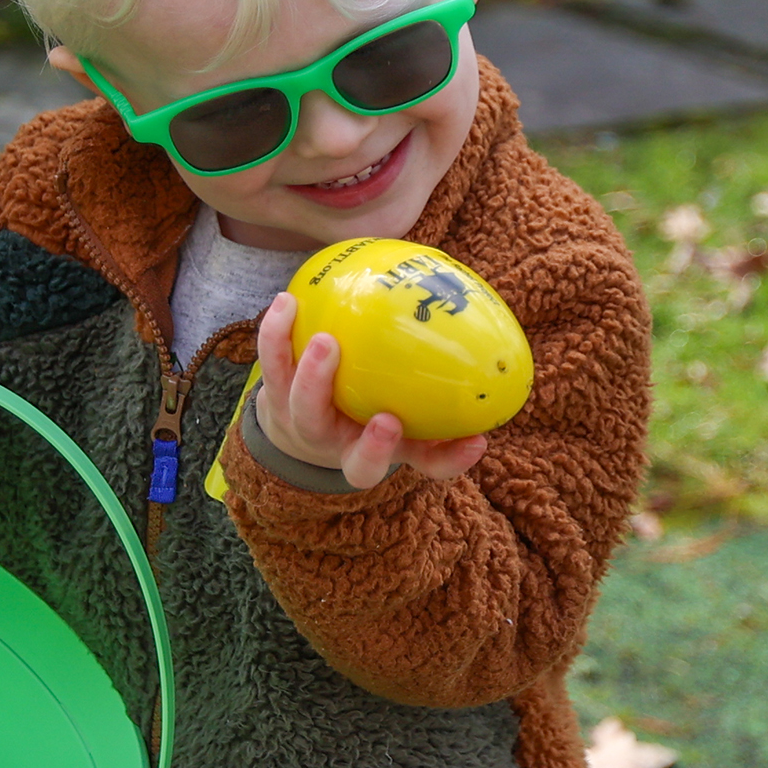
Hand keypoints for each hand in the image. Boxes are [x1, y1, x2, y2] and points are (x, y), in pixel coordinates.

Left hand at [252, 292, 487, 490]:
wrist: (299, 426)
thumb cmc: (370, 408)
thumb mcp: (409, 409)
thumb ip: (443, 389)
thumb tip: (495, 344)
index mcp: (386, 453)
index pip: (426, 467)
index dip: (449, 461)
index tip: (474, 442)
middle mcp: (345, 449)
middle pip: (358, 464)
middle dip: (376, 446)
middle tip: (388, 418)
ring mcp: (306, 425)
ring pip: (305, 415)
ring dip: (314, 379)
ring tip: (325, 339)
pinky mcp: (275, 395)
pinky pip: (272, 366)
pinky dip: (277, 335)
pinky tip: (287, 300)